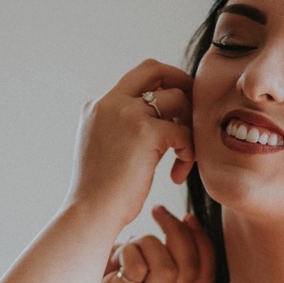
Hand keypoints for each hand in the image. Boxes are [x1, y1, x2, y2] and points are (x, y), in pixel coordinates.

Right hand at [69, 60, 194, 231]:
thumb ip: (123, 130)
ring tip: (184, 156)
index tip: (173, 111)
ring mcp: (127, 114)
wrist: (91, 213)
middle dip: (181, 82)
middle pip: (154, 69)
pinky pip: (183, 131)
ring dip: (189, 125)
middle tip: (193, 111)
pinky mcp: (145, 131)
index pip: (136, 79)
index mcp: (98, 106)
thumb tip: (156, 126)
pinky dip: (188, 151)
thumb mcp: (104, 150)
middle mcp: (110, 103)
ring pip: (176, 99)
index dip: (160, 88)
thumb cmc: (100, 194)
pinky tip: (178, 173)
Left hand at [80, 205, 214, 282]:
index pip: (207, 273)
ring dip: (149, 243)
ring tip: (129, 241)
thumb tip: (172, 218)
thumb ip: (155, 247)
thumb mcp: (134, 257)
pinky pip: (138, 269)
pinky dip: (127, 252)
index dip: (204, 243)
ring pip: (169, 270)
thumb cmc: (96, 274)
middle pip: (193, 268)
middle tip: (157, 210)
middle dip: (178, 232)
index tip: (188, 216)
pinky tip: (113, 256)